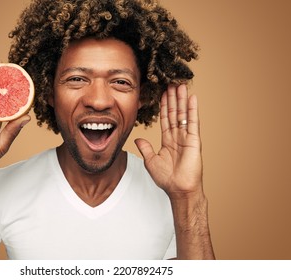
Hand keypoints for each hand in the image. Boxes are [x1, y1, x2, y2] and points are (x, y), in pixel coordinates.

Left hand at [135, 84, 202, 198]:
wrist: (178, 188)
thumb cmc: (166, 178)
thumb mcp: (151, 161)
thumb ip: (145, 148)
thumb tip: (137, 139)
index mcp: (168, 140)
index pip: (165, 118)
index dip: (163, 106)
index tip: (162, 93)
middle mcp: (177, 136)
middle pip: (174, 112)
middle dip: (172, 98)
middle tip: (171, 82)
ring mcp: (186, 136)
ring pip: (183, 114)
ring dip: (181, 99)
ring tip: (180, 85)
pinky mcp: (194, 139)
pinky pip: (193, 121)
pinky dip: (192, 109)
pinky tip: (192, 97)